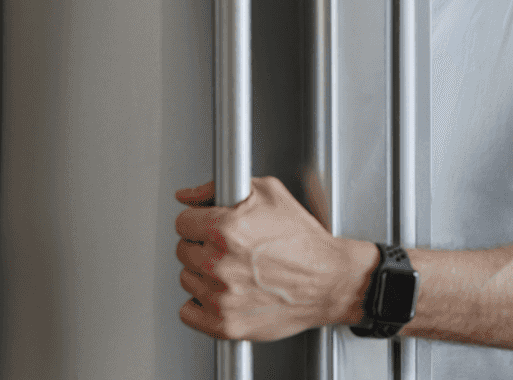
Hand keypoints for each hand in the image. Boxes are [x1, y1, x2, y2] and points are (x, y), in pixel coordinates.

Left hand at [175, 177, 375, 340]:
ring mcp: (221, 297)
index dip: (198, 222)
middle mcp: (220, 263)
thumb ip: (217, 189)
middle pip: (182, 251)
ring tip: (232, 270)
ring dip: (203, 274)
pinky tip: (222, 293)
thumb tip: (186, 196)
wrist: (329, 281)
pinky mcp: (226, 324)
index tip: (209, 227)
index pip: (183, 223)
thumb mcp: (268, 193)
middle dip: (202, 247)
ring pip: (186, 280)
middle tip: (228, 248)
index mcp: (226, 229)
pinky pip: (188, 313)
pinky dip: (200, 304)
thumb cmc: (303, 240)